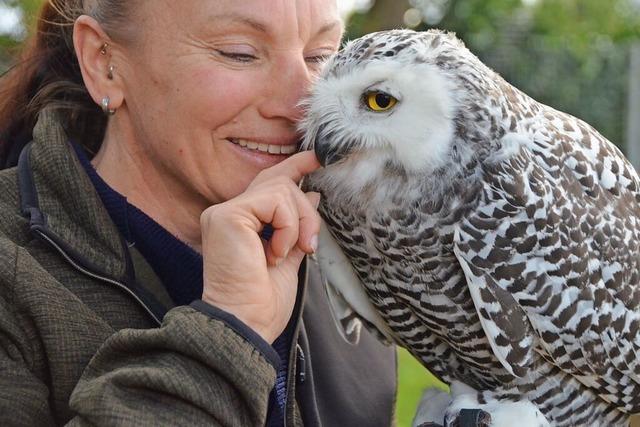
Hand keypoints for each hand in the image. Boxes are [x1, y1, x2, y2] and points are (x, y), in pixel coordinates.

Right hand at [200, 151, 320, 342]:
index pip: (269, 184)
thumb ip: (297, 226)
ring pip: (282, 189)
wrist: (245, 325)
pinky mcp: (227, 215)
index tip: (318, 157)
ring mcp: (225, 212)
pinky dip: (287, 227)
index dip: (294, 167)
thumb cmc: (262, 303)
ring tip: (293, 253)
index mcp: (242, 223)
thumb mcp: (289, 258)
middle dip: (306, 210)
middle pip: (279, 182)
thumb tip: (312, 195)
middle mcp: (229, 213)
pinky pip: (275, 201)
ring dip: (300, 222)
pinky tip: (276, 253)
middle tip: (311, 243)